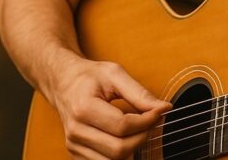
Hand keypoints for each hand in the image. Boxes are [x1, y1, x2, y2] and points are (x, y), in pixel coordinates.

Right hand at [48, 54, 171, 159]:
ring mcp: (74, 145)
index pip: (122, 126)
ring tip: (139, 128)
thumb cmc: (89, 77)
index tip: (159, 111)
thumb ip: (140, 93)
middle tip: (152, 120)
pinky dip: (121, 153)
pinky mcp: (76, 153)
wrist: (63, 83)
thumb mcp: (115, 74)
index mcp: (83, 108)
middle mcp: (76, 131)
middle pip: (119, 149)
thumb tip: (164, 108)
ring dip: (133, 147)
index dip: (147, 121)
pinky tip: (126, 137)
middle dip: (143, 136)